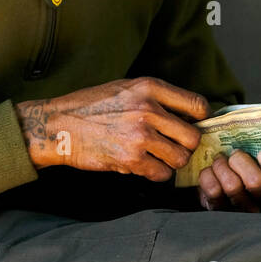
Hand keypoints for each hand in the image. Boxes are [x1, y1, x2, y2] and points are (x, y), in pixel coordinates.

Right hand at [15, 77, 207, 180]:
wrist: (59, 125)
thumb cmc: (92, 105)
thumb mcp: (127, 88)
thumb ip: (157, 97)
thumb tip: (187, 114)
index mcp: (150, 87)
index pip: (197, 105)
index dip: (202, 119)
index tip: (196, 125)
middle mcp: (149, 110)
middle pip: (193, 137)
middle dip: (187, 145)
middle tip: (176, 146)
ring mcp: (140, 136)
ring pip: (180, 158)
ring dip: (172, 161)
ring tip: (159, 157)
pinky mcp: (130, 159)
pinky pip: (161, 173)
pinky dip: (157, 174)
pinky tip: (145, 166)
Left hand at [197, 150, 260, 211]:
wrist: (213, 176)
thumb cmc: (241, 159)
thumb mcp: (257, 151)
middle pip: (257, 183)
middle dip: (241, 161)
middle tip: (235, 153)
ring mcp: (242, 211)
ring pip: (233, 186)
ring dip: (222, 166)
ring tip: (220, 159)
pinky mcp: (219, 212)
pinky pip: (213, 191)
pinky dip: (208, 175)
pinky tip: (210, 171)